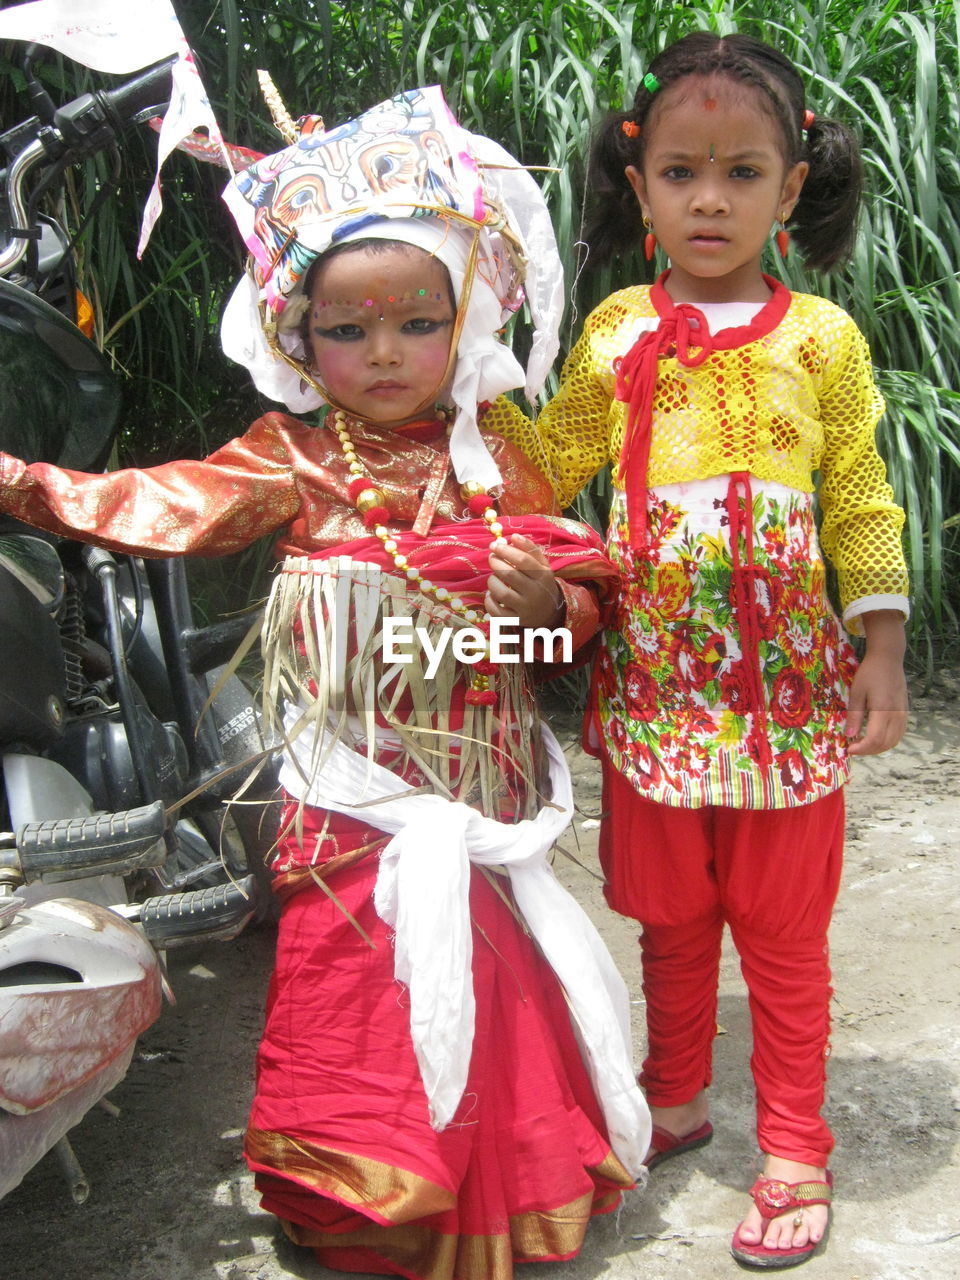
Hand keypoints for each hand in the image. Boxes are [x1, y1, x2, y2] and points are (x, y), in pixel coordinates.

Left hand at [485, 533, 563, 629]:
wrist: (549, 612)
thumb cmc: (541, 583)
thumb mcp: (542, 565)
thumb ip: (530, 549)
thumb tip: (513, 536)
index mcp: (544, 576)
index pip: (523, 560)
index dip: (505, 550)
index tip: (494, 545)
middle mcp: (535, 593)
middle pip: (510, 575)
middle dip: (496, 563)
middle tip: (492, 558)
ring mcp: (525, 609)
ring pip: (501, 593)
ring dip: (492, 581)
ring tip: (494, 577)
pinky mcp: (515, 621)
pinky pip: (496, 611)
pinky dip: (489, 600)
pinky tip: (492, 594)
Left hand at [846, 610, 908, 755]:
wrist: (888, 659)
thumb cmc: (869, 673)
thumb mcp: (857, 692)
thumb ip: (854, 715)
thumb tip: (849, 735)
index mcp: (883, 709)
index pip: (875, 738)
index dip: (862, 748)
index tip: (849, 749)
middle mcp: (896, 714)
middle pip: (885, 743)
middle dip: (868, 751)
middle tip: (853, 748)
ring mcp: (903, 714)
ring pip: (894, 741)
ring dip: (878, 748)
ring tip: (862, 745)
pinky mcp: (905, 712)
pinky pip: (899, 734)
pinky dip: (887, 741)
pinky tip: (875, 738)